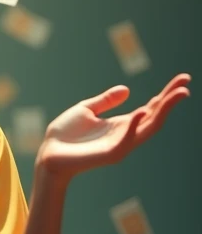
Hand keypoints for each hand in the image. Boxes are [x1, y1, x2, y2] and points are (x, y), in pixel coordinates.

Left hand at [35, 73, 191, 183]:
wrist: (49, 153)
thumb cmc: (65, 134)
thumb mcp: (86, 109)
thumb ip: (106, 100)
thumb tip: (127, 89)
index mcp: (121, 123)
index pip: (150, 108)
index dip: (165, 95)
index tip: (183, 80)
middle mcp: (126, 134)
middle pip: (155, 117)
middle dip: (171, 101)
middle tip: (186, 85)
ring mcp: (120, 144)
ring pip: (148, 128)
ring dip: (163, 111)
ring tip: (177, 94)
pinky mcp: (109, 154)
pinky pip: (127, 140)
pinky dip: (135, 126)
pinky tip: (141, 112)